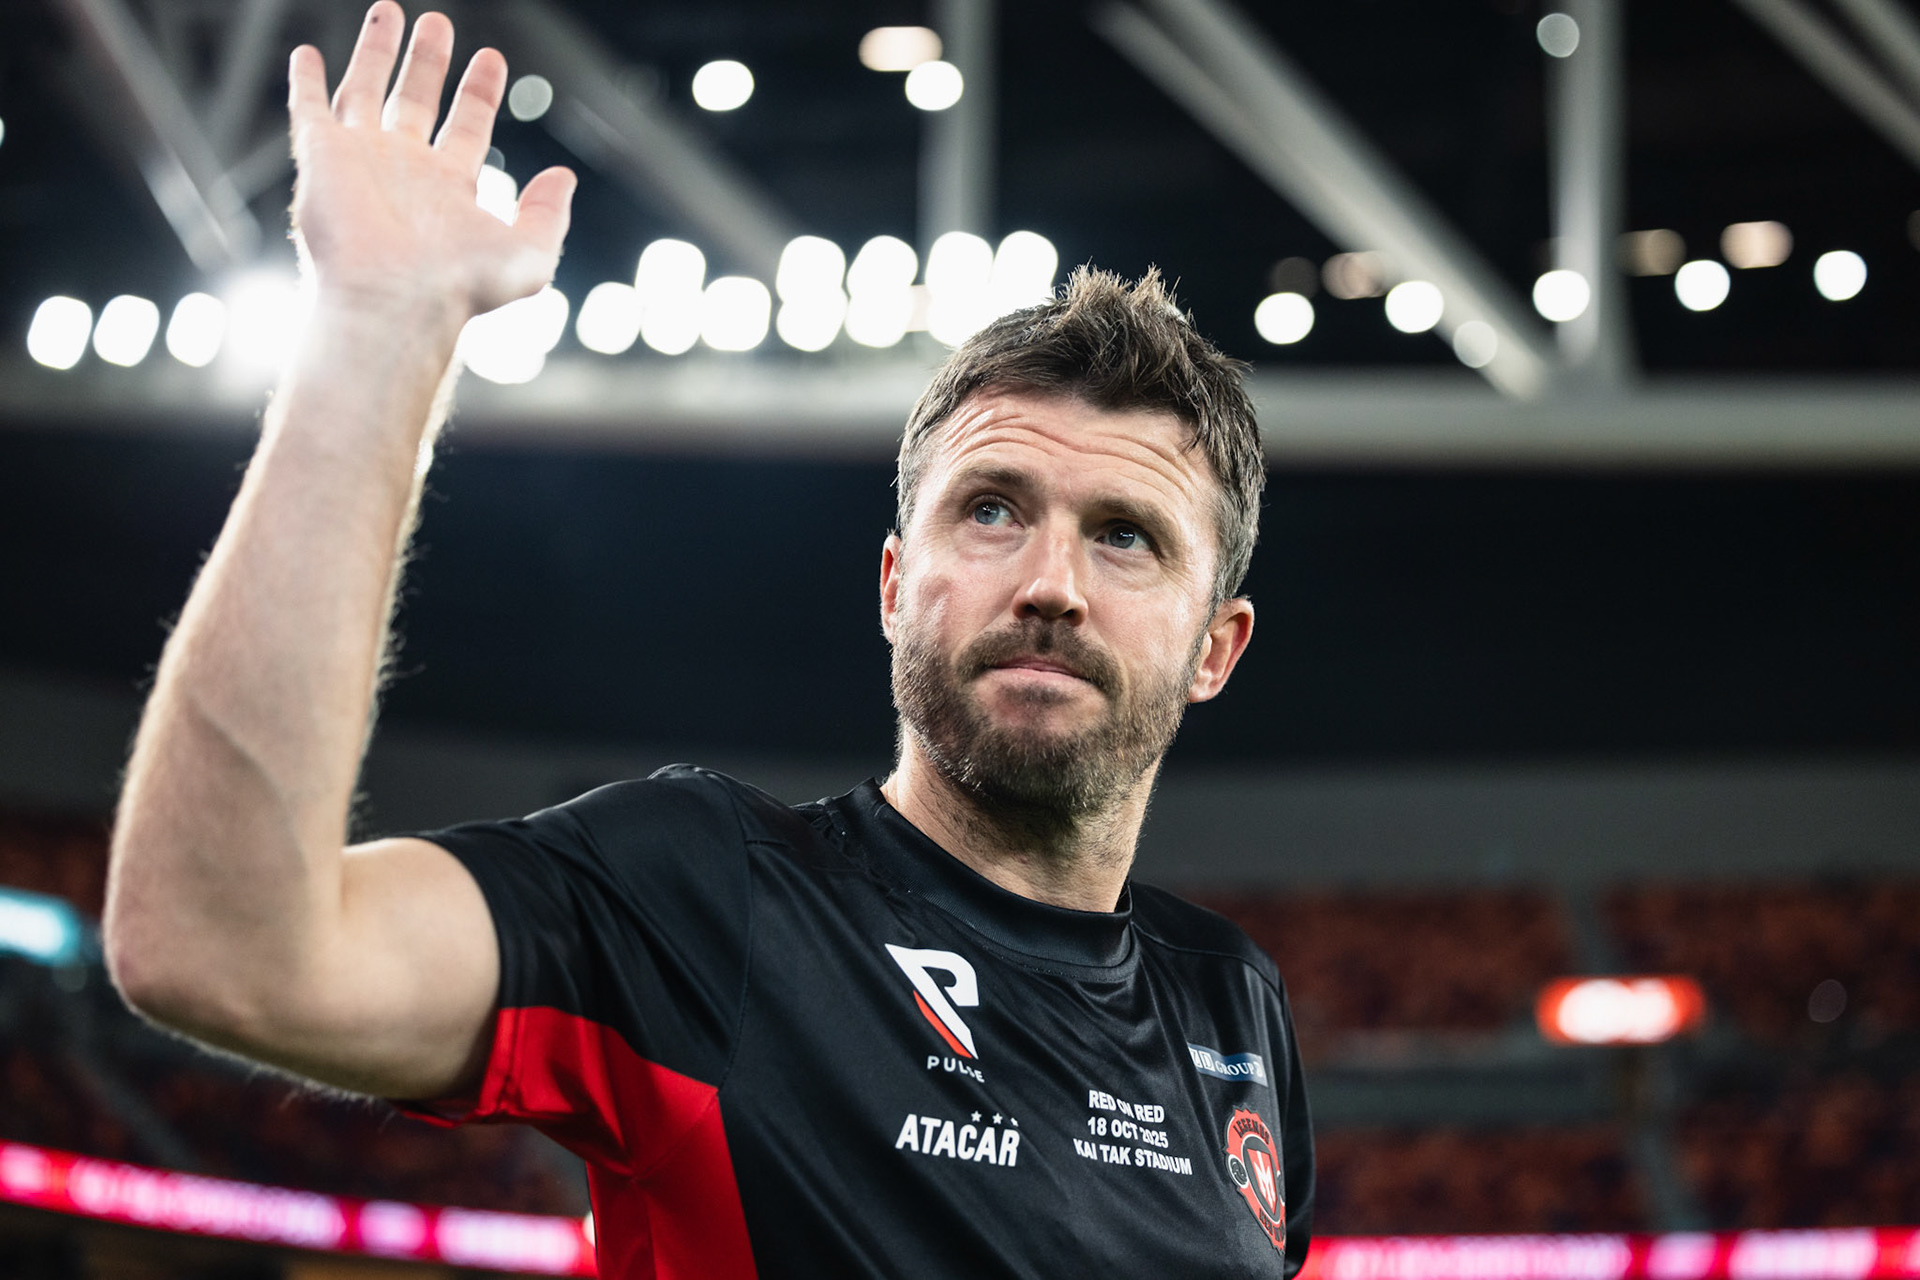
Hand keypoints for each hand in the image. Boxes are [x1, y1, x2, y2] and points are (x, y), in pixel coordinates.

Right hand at [287, 3, 574, 328]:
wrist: (394, 300)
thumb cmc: (460, 287)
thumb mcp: (530, 254)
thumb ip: (548, 214)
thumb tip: (563, 177)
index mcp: (449, 190)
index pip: (468, 127)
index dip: (479, 92)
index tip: (490, 58)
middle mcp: (404, 171)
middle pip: (418, 99)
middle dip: (429, 60)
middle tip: (439, 23)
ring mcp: (360, 162)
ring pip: (366, 90)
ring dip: (376, 51)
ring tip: (390, 11)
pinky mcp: (320, 157)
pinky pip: (310, 109)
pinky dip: (306, 81)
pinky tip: (306, 55)